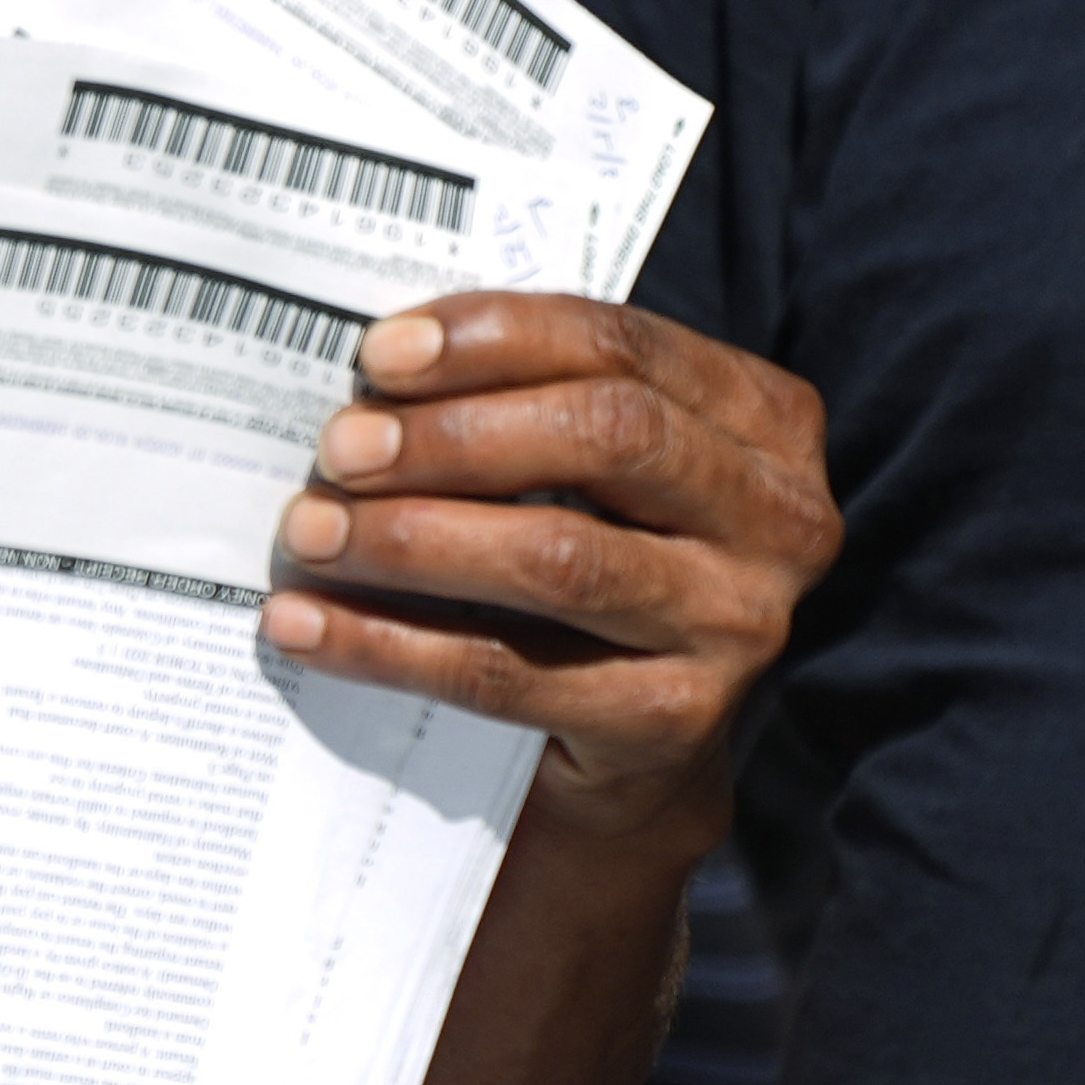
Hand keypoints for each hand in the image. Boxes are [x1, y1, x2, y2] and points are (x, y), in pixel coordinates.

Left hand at [256, 297, 834, 864]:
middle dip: (452, 437)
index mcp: (763, 421)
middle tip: (338, 450)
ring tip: (306, 534)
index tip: (377, 354)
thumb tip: (367, 379)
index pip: (623, 346)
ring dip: (410, 539)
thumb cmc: (589, 556)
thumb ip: (517, 403)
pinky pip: (508, 674)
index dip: (494, 339)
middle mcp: (778, 520)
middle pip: (608, 437)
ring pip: (559, 559)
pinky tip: (306, 627)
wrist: (632, 745)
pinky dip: (388, 646)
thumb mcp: (583, 467)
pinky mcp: (675, 724)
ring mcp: (736, 626)